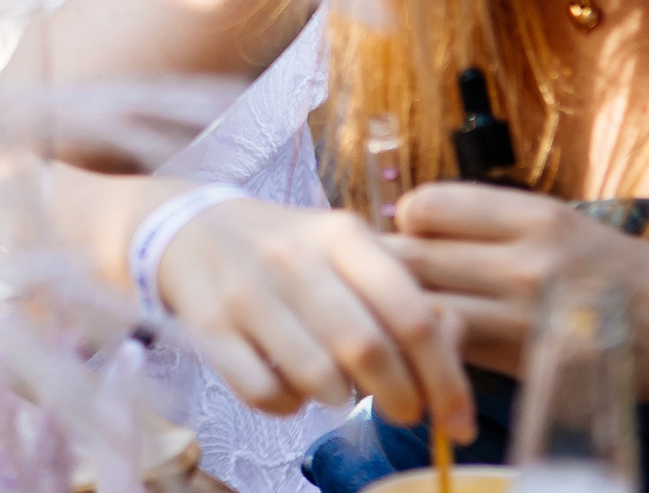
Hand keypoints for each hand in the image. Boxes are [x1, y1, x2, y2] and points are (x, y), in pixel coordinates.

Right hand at [154, 195, 473, 436]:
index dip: (445, 378)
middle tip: (404, 413)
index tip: (458, 420)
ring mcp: (246, 290)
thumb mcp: (348, 253)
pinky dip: (288, 406)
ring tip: (338, 388)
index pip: (411, 314)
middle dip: (399, 399)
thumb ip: (404, 295)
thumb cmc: (288, 252)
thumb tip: (453, 346)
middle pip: (368, 350)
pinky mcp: (208, 325)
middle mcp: (293, 257)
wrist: (190, 229)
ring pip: (317, 377)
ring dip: (340, 399)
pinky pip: (264, 393)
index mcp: (341, 235)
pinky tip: (290, 388)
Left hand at [391, 182, 648, 417]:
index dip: (407, 223)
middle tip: (386, 284)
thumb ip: (495, 224)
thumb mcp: (565, 227)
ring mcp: (530, 318)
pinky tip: (441, 353)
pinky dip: (437, 353)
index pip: (424, 205)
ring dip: (404, 317)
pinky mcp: (532, 367)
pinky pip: (457, 355)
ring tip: (404, 320)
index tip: (414, 239)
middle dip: (388, 272)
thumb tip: (413, 221)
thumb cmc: (622, 275)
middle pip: (410, 256)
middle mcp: (530, 260)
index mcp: (536, 215)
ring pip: (422, 310)